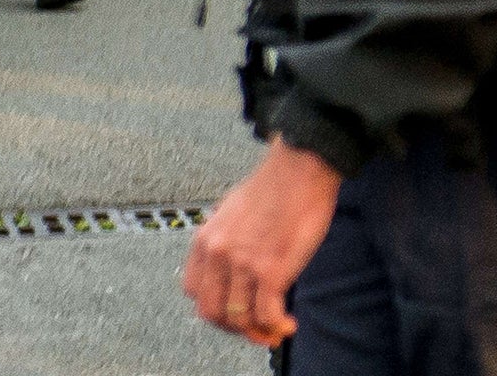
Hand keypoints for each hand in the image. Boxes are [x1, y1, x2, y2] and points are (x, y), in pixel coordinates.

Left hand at [182, 138, 340, 347]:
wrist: (303, 165)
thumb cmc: (278, 182)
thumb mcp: (234, 209)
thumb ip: (227, 238)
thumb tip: (234, 262)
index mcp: (206, 238)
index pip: (194, 291)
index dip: (213, 307)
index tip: (232, 312)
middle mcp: (218, 254)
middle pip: (211, 312)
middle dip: (233, 327)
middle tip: (254, 329)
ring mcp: (243, 264)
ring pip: (239, 319)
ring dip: (257, 331)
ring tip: (275, 330)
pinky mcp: (271, 270)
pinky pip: (267, 315)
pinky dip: (277, 328)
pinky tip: (289, 325)